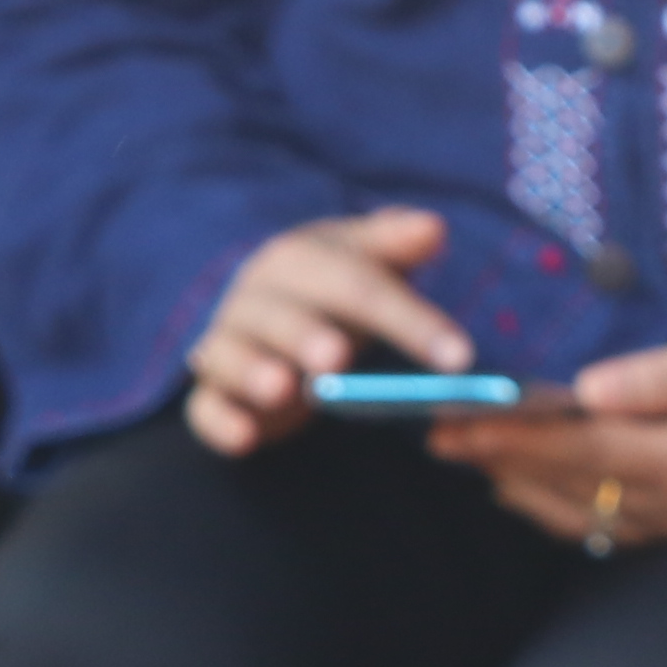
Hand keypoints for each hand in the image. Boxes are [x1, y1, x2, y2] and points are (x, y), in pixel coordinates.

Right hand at [190, 206, 461, 452]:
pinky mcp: (214, 393)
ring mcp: (228, 345)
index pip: (357, 285)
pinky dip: (221, 422)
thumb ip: (397, 244)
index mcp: (298, 260)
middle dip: (306, 335)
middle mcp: (255, 299)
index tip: (461, 357)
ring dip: (253, 372)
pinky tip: (245, 439)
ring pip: (230, 355)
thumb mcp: (368, 258)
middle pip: (281, 316)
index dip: (408, 320)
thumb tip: (433, 227)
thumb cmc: (336, 282)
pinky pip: (206, 408)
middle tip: (335, 357)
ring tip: (282, 388)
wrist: (276, 307)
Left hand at [434, 321, 666, 549]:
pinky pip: (608, 525)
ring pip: (581, 512)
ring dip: (521, 486)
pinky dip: (559, 507)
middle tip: (436, 434)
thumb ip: (663, 376)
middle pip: (570, 485)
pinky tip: (532, 490)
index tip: (455, 420)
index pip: (580, 448)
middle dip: (500, 459)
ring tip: (469, 459)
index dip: (512, 436)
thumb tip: (586, 389)